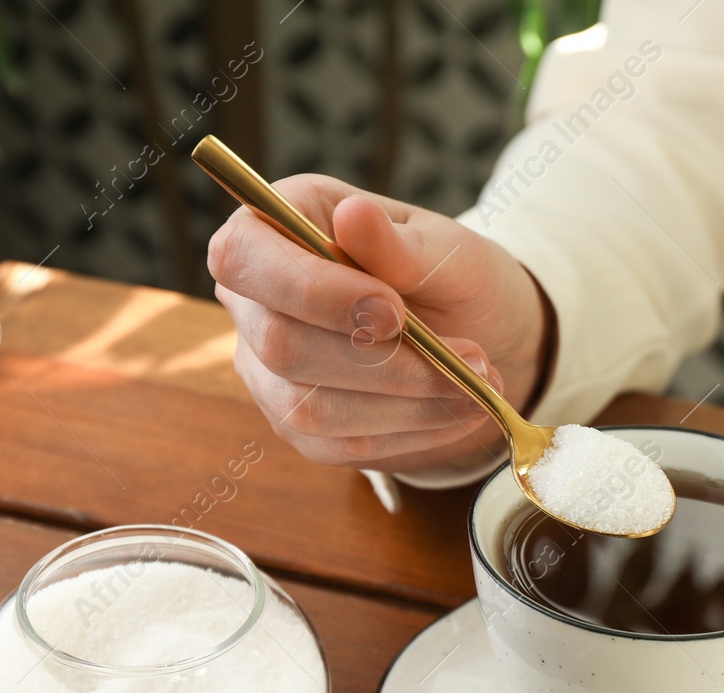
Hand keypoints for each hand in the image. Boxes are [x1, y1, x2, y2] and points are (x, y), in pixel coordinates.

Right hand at [208, 175, 553, 471]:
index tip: (393, 310)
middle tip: (468, 358)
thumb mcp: (443, 248)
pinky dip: (411, 431)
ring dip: (407, 404)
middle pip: (279, 345)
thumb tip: (354, 216)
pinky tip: (458, 409)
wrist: (480, 335)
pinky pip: (341, 445)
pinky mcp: (299, 425)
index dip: (310, 290)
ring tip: (477, 386)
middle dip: (382, 362)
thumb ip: (397, 244)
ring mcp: (269, 370)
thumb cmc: (452, 275)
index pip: (242, 258)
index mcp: (274, 229)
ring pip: (309, 408)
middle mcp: (255, 302)